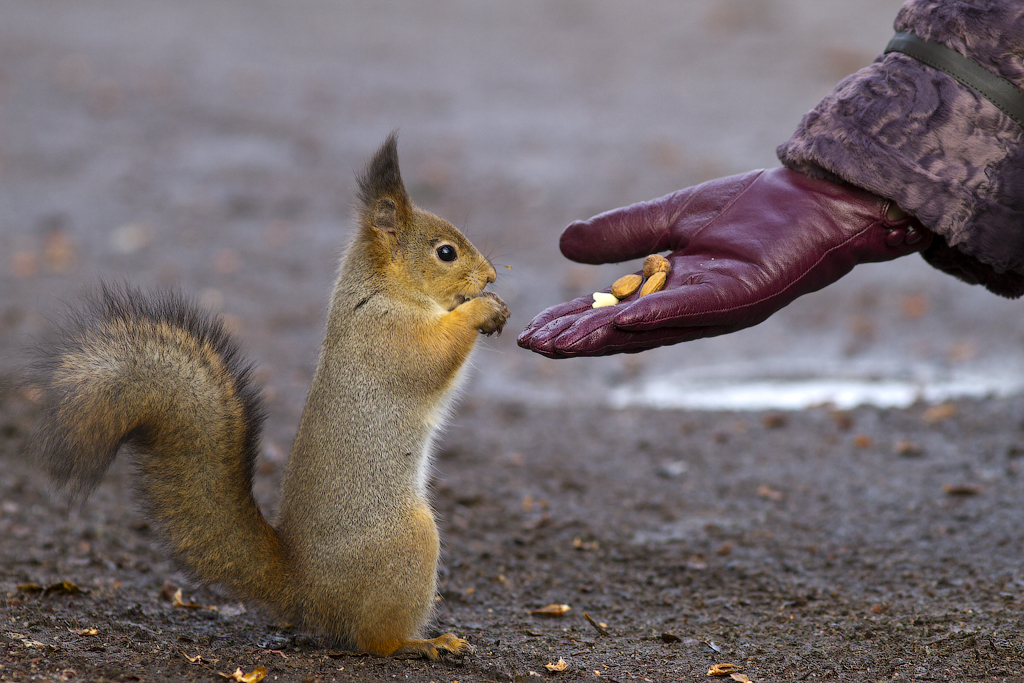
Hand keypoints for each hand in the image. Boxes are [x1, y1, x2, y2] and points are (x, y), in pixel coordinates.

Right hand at [518, 168, 930, 357]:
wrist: (816, 199)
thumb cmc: (754, 209)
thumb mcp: (672, 218)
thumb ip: (623, 233)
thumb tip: (564, 245)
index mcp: (670, 290)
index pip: (609, 310)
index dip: (571, 321)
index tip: (531, 329)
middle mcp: (687, 309)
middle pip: (621, 330)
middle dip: (576, 338)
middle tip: (532, 344)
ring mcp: (713, 308)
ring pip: (647, 329)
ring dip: (602, 336)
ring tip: (559, 343)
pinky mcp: (740, 298)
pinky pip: (690, 310)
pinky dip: (655, 317)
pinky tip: (620, 320)